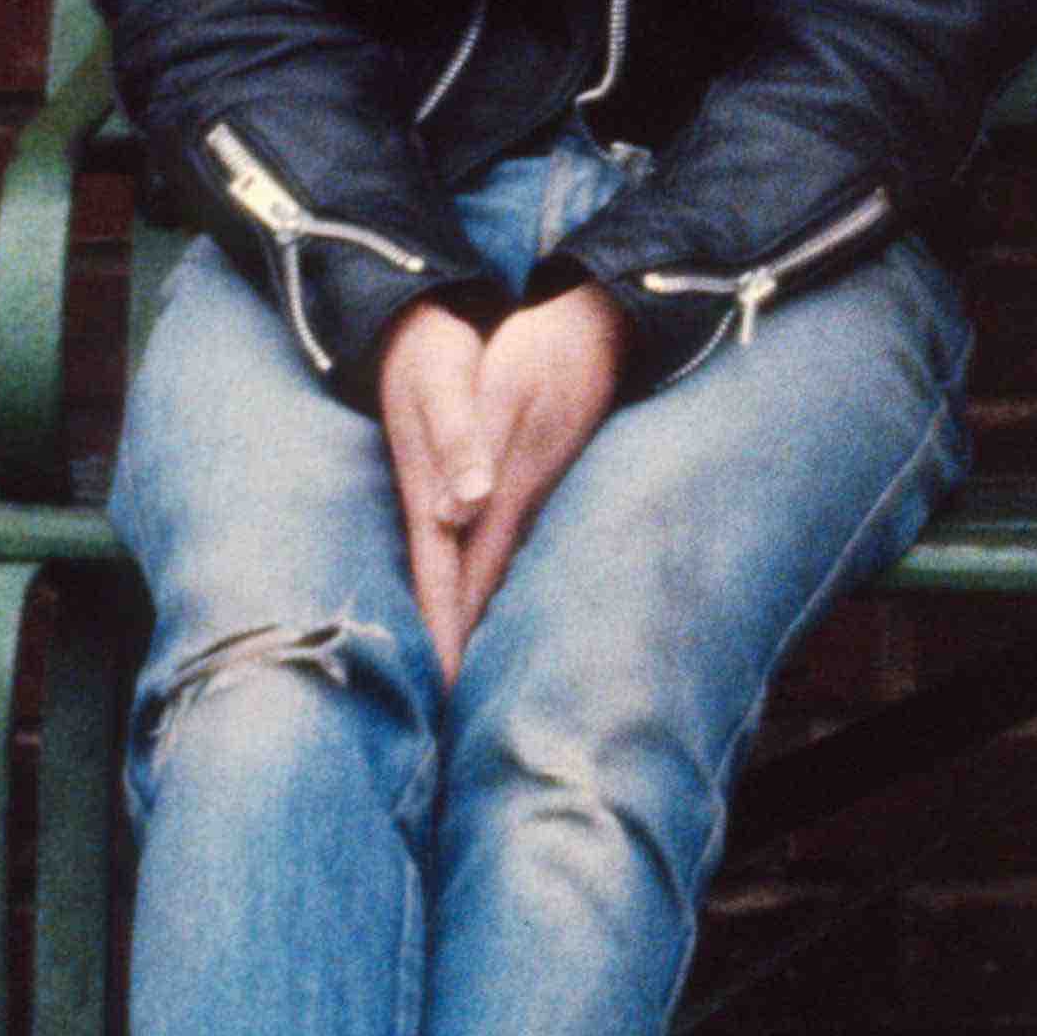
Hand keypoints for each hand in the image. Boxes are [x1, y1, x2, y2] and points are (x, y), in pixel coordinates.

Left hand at [373, 284, 624, 670]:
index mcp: (502, 493)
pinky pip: (502, 550)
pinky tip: (483, 596)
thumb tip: (450, 515)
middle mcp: (517, 506)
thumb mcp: (503, 388)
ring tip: (454, 669)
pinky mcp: (533, 482)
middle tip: (438, 711)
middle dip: (458, 648)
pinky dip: (486, 584)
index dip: (447, 637)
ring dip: (471, 621)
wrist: (601, 325)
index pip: (465, 581)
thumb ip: (473, 449)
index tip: (435, 698)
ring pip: (492, 575)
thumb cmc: (543, 351)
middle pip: (479, 592)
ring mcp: (530, 497)